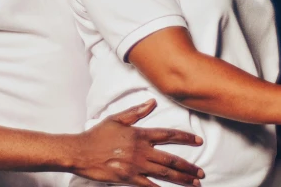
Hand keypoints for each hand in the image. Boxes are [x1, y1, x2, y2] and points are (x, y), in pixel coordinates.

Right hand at [69, 99, 204, 186]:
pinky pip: (148, 185)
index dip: (185, 138)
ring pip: (164, 173)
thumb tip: (152, 102)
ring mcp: (135, 165)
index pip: (167, 134)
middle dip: (188, 167)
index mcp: (139, 134)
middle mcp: (141, 150)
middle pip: (170, 159)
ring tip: (194, 183)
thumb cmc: (97, 135)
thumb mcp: (116, 118)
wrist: (80, 151)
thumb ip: (136, 111)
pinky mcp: (127, 178)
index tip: (198, 141)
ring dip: (181, 179)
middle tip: (201, 173)